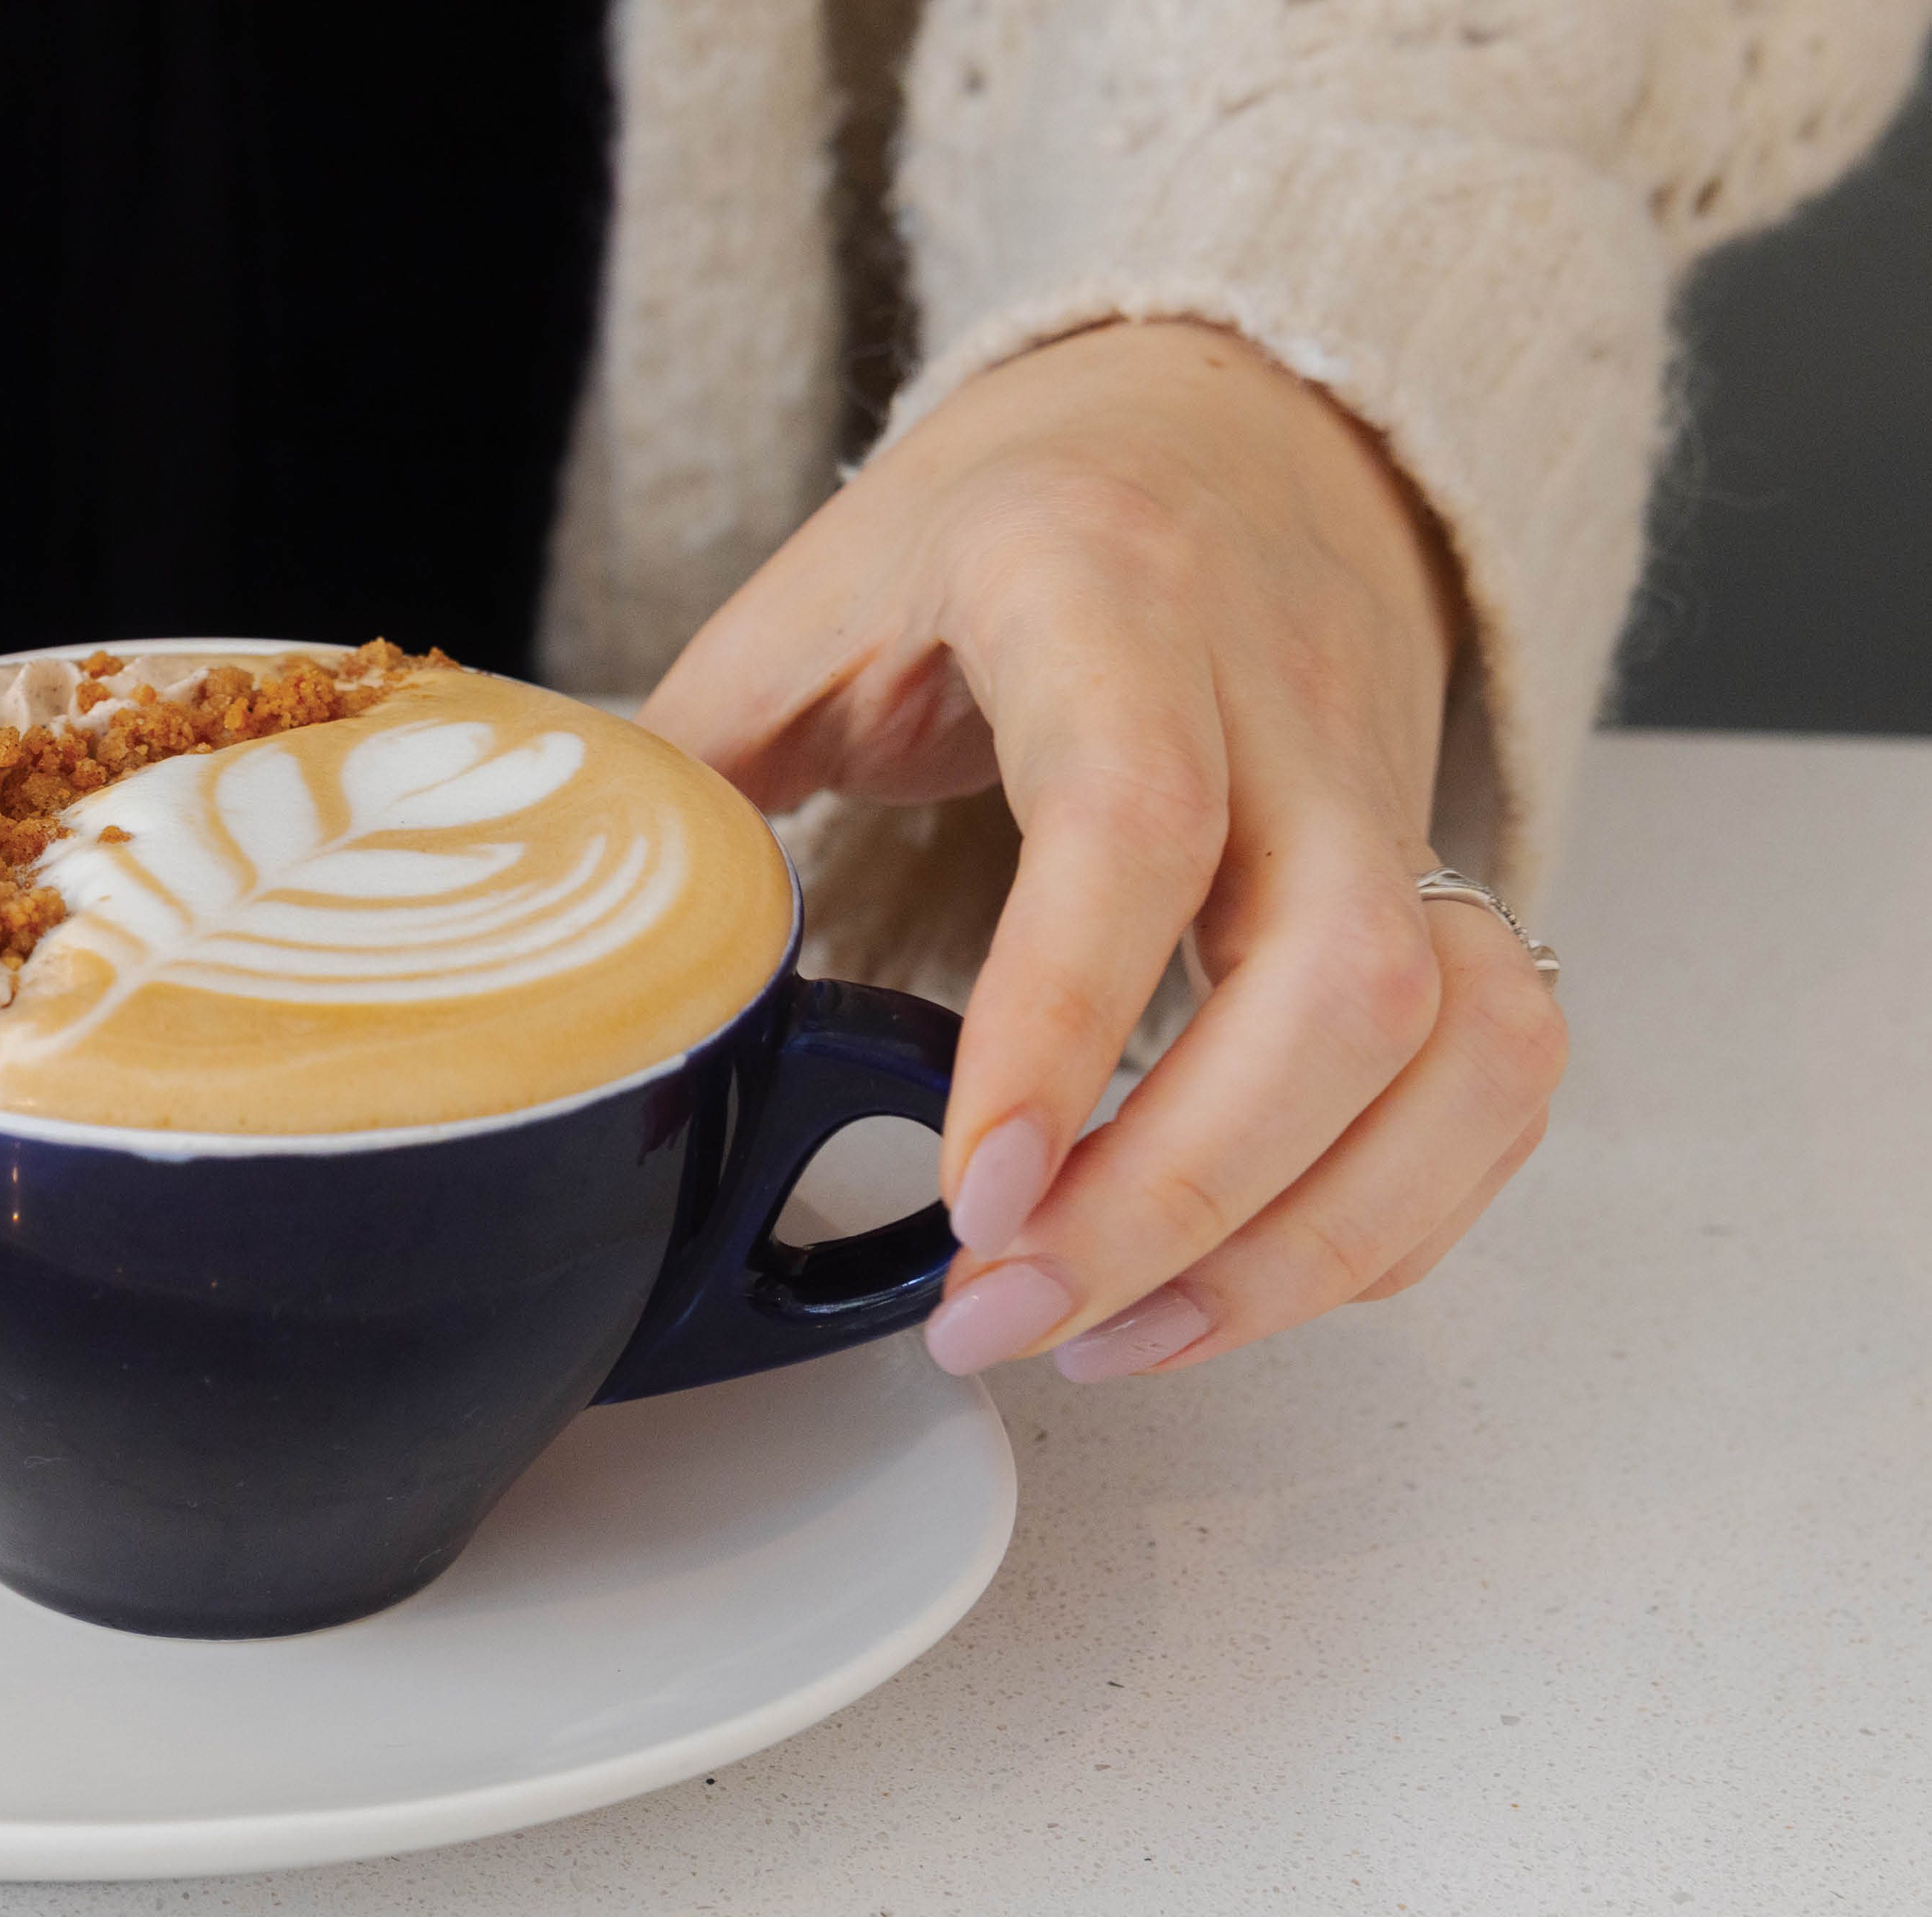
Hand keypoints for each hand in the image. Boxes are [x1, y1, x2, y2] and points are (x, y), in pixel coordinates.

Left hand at [639, 321, 1567, 1379]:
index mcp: (1097, 594)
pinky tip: (1224, 1285)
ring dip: (1300, 1241)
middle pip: (1336, 978)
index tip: (975, 1200)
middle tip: (1005, 1313)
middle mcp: (1281, 699)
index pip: (1130, 820)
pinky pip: (1493, 1073)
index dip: (1060, 1027)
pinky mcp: (1438, 874)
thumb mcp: (813, 597)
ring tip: (1110, 1340)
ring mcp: (1388, 793)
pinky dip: (1384, 1216)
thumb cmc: (1003, 519)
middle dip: (1182, 1195)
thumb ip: (695, 766)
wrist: (1227, 419)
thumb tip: (581, 947)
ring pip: (1453, 1044)